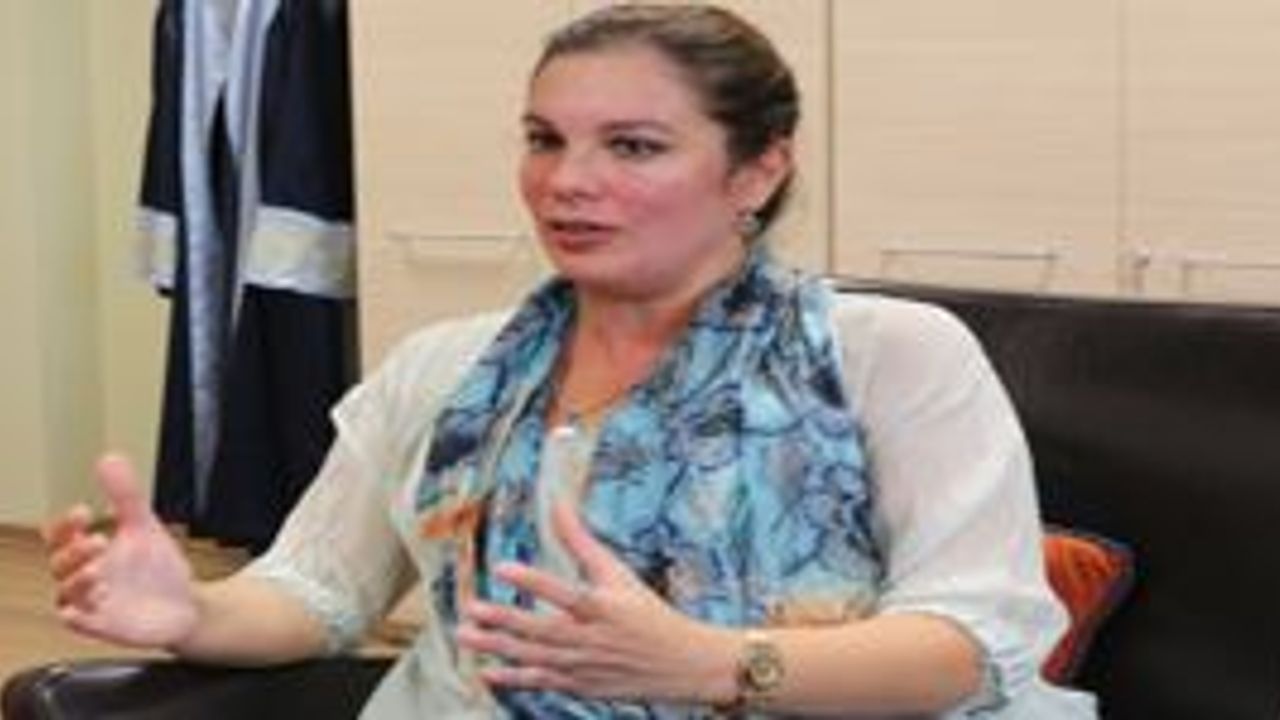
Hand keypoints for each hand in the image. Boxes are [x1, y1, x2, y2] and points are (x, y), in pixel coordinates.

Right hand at [44, 454, 198, 648]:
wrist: (185, 605)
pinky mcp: (102, 626)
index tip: (85, 511)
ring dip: (78, 581)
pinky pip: (80, 624)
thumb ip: (125, 495)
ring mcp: (91, 603)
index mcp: (87, 551)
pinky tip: (91, 604)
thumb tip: (109, 459)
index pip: (60, 536)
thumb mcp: (142, 526)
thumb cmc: (157, 568)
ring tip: (98, 570)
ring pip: (66, 595)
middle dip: (73, 552)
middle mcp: (83, 576)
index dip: (65, 525)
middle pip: (59, 564)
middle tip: (98, 540)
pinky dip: (81, 615)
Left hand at [455, 502, 737, 703]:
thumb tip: (558, 505)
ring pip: (535, 658)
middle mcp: (593, 639)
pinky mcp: (580, 686)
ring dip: (498, 648)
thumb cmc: (646, 612)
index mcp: (605, 608)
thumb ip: (582, 542)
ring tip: (466, 634)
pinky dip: (515, 678)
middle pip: (543, 631)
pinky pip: (542, 682)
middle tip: (470, 608)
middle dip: (504, 621)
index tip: (503, 567)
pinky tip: (487, 670)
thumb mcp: (618, 574)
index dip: (534, 582)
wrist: (680, 664)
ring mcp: (584, 666)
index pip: (566, 594)